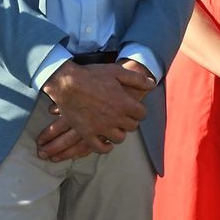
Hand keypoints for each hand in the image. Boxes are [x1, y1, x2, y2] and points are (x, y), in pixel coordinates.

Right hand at [37, 60, 153, 160]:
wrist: (67, 82)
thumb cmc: (92, 75)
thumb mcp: (117, 72)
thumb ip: (137, 79)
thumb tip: (152, 83)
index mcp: (124, 104)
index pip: (142, 114)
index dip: (139, 110)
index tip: (134, 107)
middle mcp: (115, 118)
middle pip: (132, 127)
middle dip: (131, 120)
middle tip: (125, 115)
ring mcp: (100, 128)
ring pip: (119, 138)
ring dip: (120, 132)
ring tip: (116, 126)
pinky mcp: (87, 133)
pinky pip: (100, 148)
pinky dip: (105, 147)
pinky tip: (107, 143)